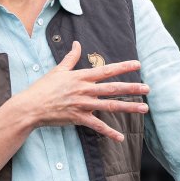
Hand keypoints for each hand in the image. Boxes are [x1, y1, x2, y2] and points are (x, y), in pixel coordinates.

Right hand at [18, 41, 149, 140]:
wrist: (31, 106)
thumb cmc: (43, 87)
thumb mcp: (58, 70)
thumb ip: (71, 58)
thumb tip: (76, 43)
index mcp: (81, 77)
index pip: (106, 70)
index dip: (123, 67)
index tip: (137, 64)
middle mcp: (84, 90)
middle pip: (113, 88)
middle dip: (132, 88)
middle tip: (148, 88)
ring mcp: (82, 105)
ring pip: (110, 106)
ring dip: (128, 107)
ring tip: (144, 108)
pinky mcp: (78, 118)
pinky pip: (97, 126)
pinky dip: (109, 132)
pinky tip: (121, 137)